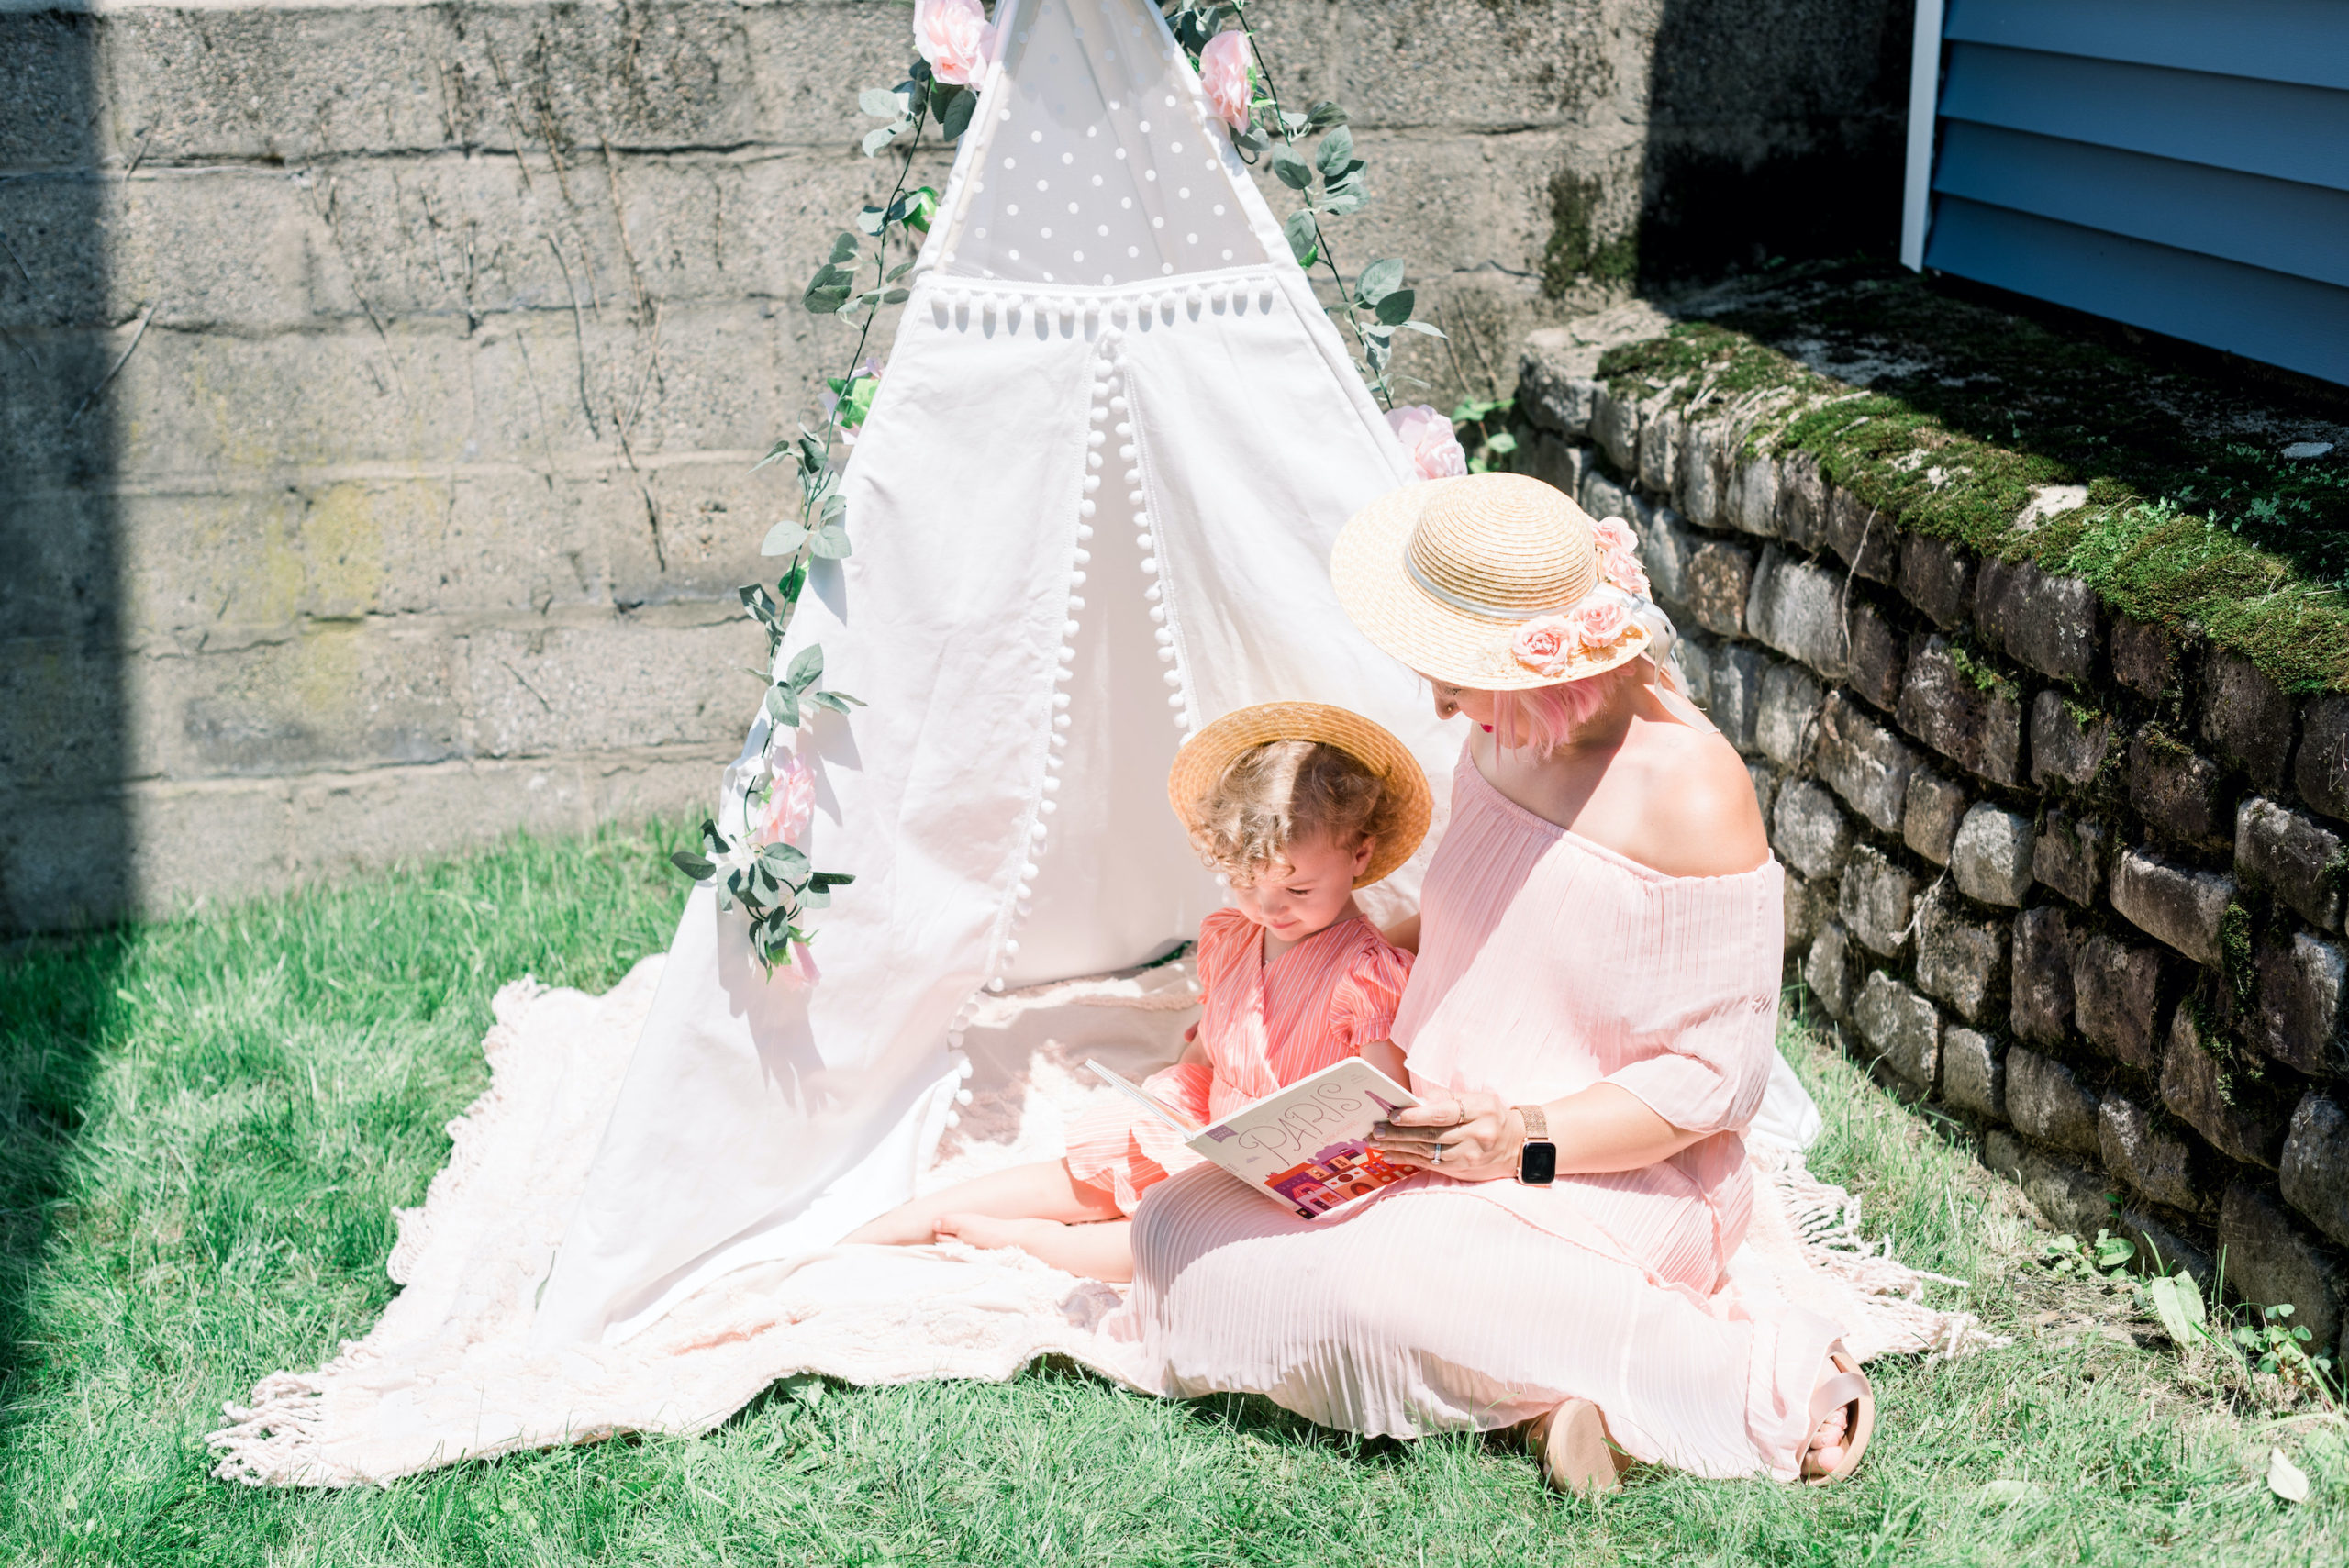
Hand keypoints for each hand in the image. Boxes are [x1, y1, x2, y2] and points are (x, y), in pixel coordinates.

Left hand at [1369, 1089, 1523, 1183]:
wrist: (1518, 1145)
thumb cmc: (1491, 1115)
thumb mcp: (1477, 1100)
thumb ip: (1447, 1099)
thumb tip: (1413, 1102)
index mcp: (1480, 1111)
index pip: (1443, 1113)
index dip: (1416, 1115)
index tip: (1393, 1115)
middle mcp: (1476, 1135)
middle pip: (1432, 1135)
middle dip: (1400, 1133)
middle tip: (1376, 1129)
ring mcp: (1469, 1155)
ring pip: (1428, 1152)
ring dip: (1399, 1147)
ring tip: (1377, 1141)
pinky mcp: (1462, 1170)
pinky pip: (1430, 1164)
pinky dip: (1407, 1159)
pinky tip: (1390, 1154)